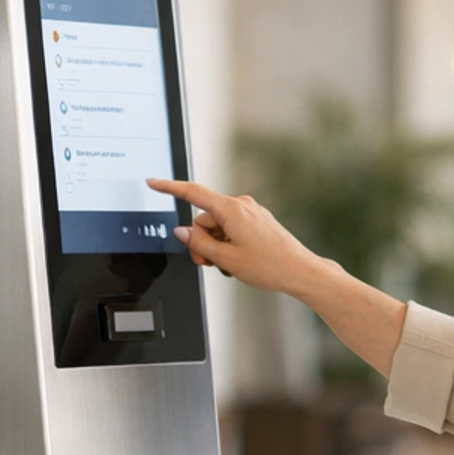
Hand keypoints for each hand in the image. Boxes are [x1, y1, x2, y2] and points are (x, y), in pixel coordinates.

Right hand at [147, 179, 317, 297]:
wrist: (300, 271)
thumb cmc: (270, 266)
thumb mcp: (226, 259)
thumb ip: (199, 243)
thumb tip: (184, 231)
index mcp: (232, 210)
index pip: (193, 194)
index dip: (169, 188)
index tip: (153, 183)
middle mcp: (241, 206)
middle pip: (204, 219)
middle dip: (201, 241)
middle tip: (208, 262)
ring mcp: (251, 213)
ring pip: (218, 226)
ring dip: (216, 246)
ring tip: (230, 264)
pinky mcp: (257, 221)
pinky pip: (232, 228)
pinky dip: (228, 244)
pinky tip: (239, 260)